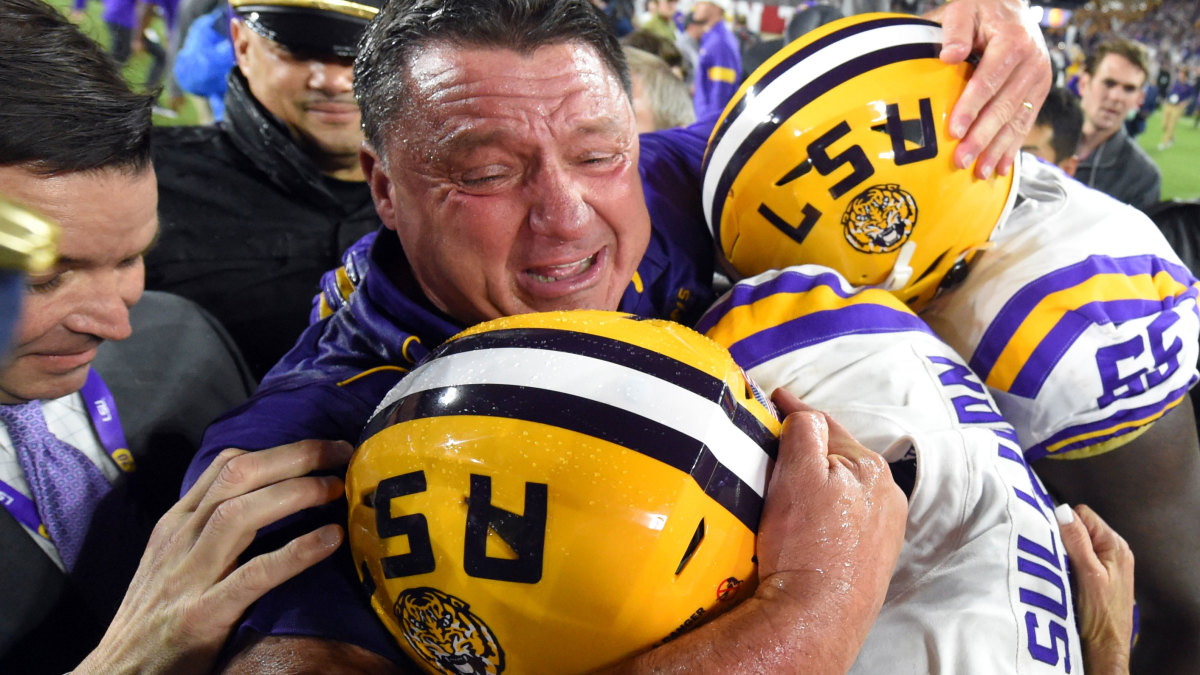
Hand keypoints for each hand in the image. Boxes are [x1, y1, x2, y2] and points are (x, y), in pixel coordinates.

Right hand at [73, 440, 353, 674]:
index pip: (227, 466)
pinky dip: (295, 553)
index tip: (323, 449)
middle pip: (239, 476)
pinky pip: (254, 575)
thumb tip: (272, 502)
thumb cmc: (155, 618)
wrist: (116, 674)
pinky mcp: (202, 615)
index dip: (281, 451)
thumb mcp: (174, 561)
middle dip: (294, 457)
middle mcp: (180, 538)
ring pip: (240, 514)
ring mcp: (189, 576)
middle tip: (342, 453)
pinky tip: (330, 539)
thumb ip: (211, 530)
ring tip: (336, 490)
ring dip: (295, 494)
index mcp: (176, 523)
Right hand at [753, 389, 907, 660]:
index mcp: (871, 468)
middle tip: (774, 443)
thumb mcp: (798, 472)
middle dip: (810, 448)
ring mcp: (881, 532)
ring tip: (787, 485)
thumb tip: (804, 416)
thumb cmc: (806, 545)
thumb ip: (805, 431)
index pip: (827, 425)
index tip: (776, 398)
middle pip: (838, 458)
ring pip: (842, 491)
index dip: (797, 410)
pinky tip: (805, 523)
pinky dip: (824, 513)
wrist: (814, 614)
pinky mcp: (869, 560)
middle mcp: (886, 498)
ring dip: (818, 483)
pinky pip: (843, 521)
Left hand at [928, 0, 1051, 178]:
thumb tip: (949, 56)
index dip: (972, 107)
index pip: (989, 80)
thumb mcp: (964, 9)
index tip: (954, 130)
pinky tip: (999, 167)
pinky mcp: (1039, 92)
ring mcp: (1039, 79)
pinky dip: (1012, 147)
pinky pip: (1025, 123)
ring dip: (997, 149)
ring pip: (1017, 120)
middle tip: (960, 161)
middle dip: (982, 137)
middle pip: (1004, 106)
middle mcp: (1032, 62)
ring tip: (979, 173)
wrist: (1010, 7)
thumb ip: (955, 30)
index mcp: (1013, 42)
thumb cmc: (980, 10)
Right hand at [1056, 503, 1133, 674]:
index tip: (1055, 542)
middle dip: (1064, 538)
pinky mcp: (1100, 574)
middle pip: (1081, 527)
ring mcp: (1108, 562)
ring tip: (1061, 569)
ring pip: (1078, 542)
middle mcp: (1114, 550)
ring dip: (1065, 552)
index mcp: (1115, 545)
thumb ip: (1077, 542)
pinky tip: (1065, 576)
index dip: (1065, 525)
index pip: (1083, 515)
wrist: (1106, 646)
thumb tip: (1063, 512)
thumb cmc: (1099, 615)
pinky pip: (1080, 556)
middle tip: (1057, 558)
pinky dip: (1069, 563)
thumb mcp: (1087, 574)